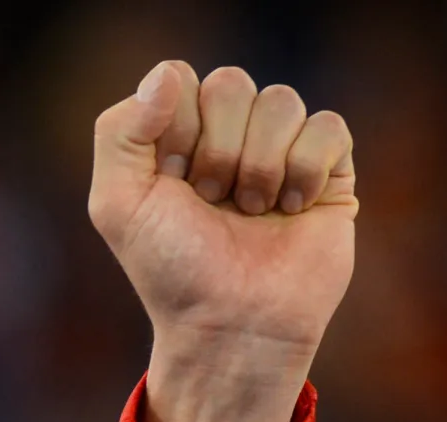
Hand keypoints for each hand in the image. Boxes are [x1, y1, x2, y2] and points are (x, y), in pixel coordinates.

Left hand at [90, 62, 356, 421]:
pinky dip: (304, 169)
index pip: (180, 80)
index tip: (172, 181)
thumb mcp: (117, 204)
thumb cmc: (171, 269)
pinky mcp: (328, 167)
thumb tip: (168, 74)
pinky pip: (327, 125)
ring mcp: (279, 149)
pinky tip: (290, 209)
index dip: (176, 129)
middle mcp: (227, 136)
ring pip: (280, 100)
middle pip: (230, 82)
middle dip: (216, 149)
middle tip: (212, 201)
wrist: (231, 323)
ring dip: (258, 165)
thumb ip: (119, 131)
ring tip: (250, 211)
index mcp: (174, 137)